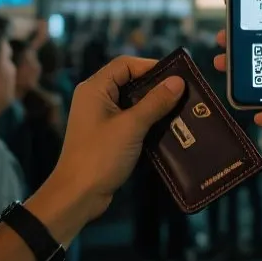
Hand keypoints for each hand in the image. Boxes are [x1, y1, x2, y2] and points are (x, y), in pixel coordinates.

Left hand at [51, 56, 185, 220]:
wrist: (77, 195)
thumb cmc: (100, 156)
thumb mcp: (131, 126)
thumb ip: (155, 102)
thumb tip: (178, 80)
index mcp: (95, 89)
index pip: (125, 64)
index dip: (150, 66)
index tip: (177, 75)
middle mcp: (95, 98)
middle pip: (129, 81)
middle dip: (156, 86)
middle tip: (184, 92)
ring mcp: (100, 118)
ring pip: (132, 102)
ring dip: (154, 105)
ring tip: (181, 108)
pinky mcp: (107, 135)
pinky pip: (130, 119)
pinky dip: (147, 120)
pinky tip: (167, 126)